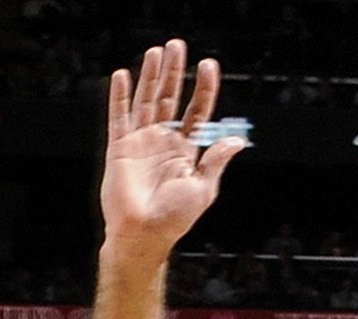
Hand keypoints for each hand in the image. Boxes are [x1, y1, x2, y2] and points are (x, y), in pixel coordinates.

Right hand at [100, 41, 247, 259]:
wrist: (144, 234)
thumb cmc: (175, 218)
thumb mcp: (204, 188)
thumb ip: (216, 160)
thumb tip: (237, 139)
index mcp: (187, 151)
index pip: (197, 112)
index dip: (204, 89)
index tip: (209, 66)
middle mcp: (165, 141)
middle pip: (171, 98)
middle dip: (175, 72)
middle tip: (178, 45)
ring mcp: (142, 142)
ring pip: (147, 100)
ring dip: (151, 76)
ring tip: (156, 51)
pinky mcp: (120, 147)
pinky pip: (119, 116)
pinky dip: (120, 96)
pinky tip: (122, 76)